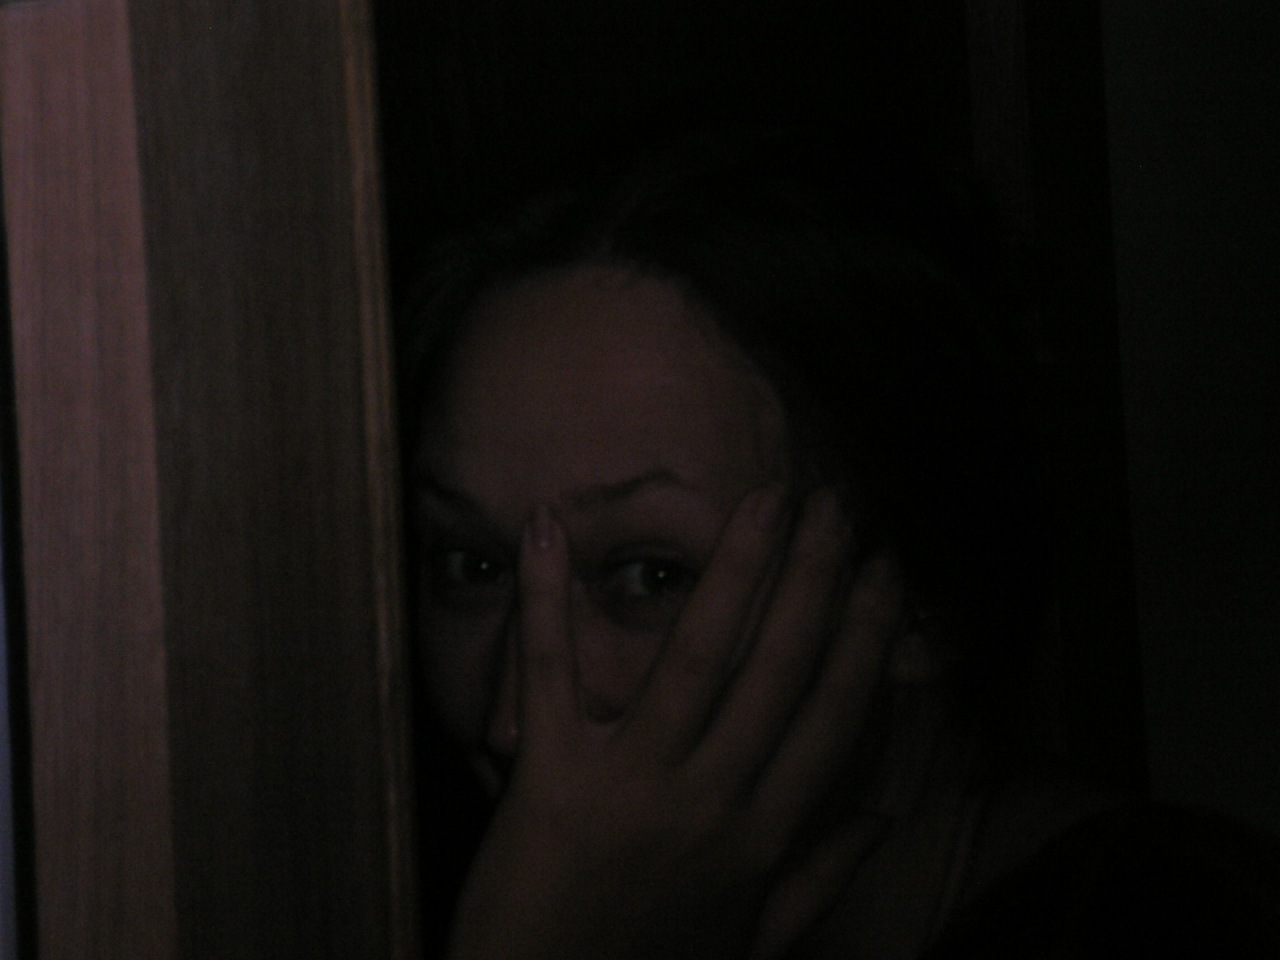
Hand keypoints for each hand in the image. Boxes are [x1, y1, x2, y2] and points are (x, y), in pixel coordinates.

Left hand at [446, 487, 903, 959]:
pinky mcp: (548, 780)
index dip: (865, 638)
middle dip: (816, 578)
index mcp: (761, 837)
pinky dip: (547, 597)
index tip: (886, 573)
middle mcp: (711, 802)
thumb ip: (816, 879)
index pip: (833, 717)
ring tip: (766, 499)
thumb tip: (880, 818)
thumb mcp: (750, 945)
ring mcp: (632, 786)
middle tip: (836, 504)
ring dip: (737, 570)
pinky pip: (550, 674)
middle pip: (780, 670)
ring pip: (696, 658)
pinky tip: (550, 526)